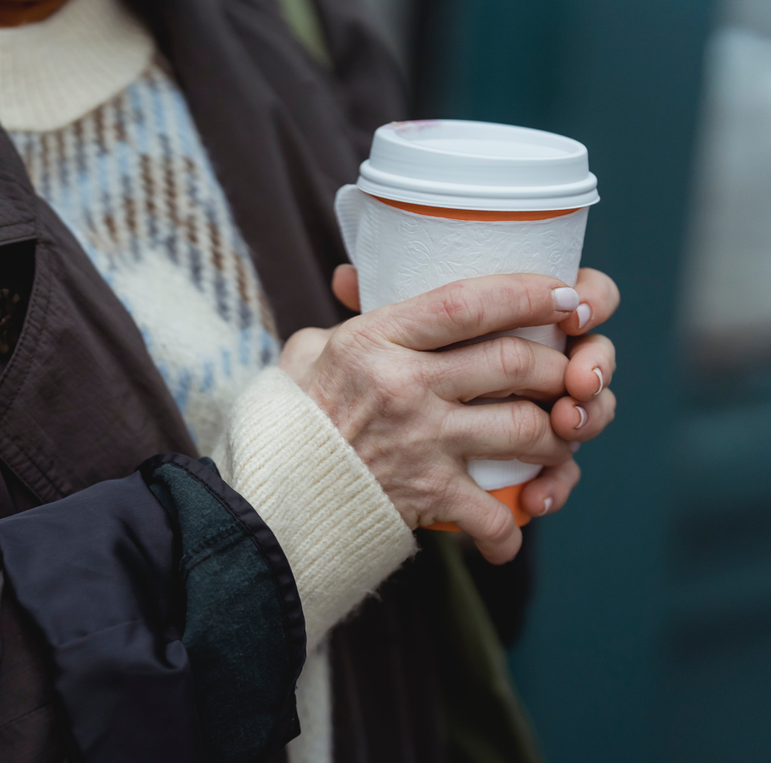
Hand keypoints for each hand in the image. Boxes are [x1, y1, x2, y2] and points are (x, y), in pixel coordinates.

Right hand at [279, 266, 618, 562]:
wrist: (267, 499)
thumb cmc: (288, 421)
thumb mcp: (307, 354)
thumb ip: (345, 322)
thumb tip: (359, 285)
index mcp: (375, 340)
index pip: (467, 302)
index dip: (527, 293)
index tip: (562, 294)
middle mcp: (404, 386)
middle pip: (513, 361)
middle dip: (558, 363)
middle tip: (570, 367)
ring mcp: (420, 442)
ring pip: (526, 428)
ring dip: (560, 433)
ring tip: (563, 433)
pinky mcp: (426, 494)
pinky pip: (493, 511)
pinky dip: (512, 529)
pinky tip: (514, 531)